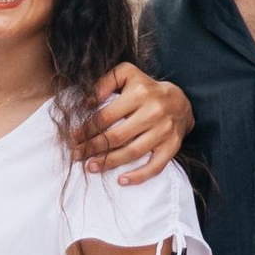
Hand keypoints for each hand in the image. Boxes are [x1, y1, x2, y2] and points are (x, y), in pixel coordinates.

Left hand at [82, 61, 193, 179]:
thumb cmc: (146, 88)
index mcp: (139, 93)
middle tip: (77, 155)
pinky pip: (156, 166)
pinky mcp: (173, 146)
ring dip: (109, 163)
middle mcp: (153, 111)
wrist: (181, 100)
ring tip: (91, 167)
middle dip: (93, 148)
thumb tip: (87, 102)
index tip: (74, 137)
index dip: (87, 129)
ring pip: (132, 152)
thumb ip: (106, 82)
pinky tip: (121, 180)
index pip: (107, 116)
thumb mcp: (127, 74)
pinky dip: (138, 176)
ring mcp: (164, 131)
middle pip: (117, 136)